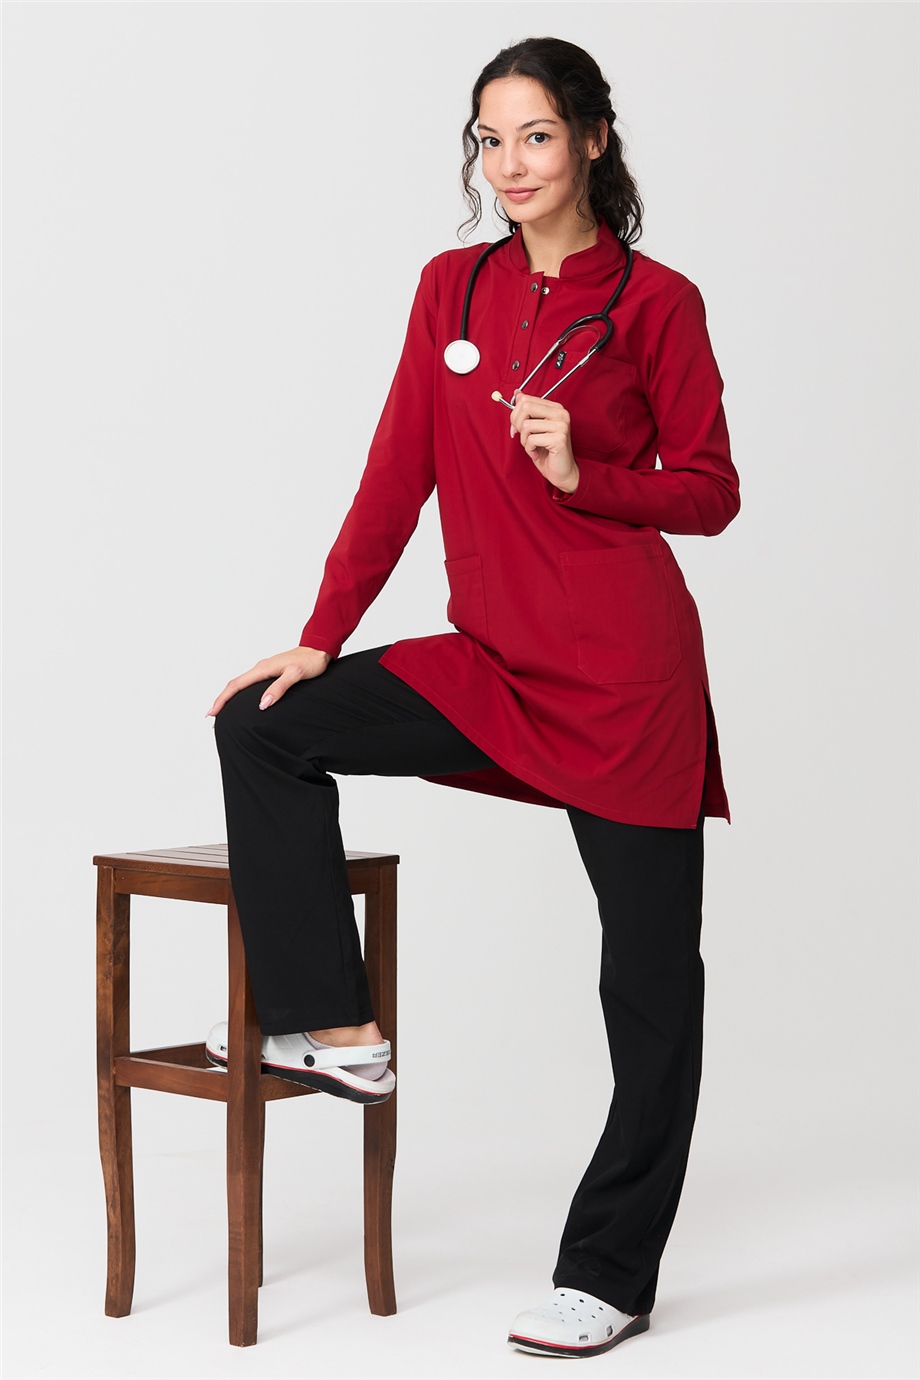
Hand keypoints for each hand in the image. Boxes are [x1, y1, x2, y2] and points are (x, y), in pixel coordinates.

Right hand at [207, 646, 330, 716]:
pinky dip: (240, 692)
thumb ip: (280, 688)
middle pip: (234, 685)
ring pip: (241, 684)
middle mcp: (260, 668)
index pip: (236, 685)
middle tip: (212, 717)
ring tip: (222, 711)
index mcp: (263, 669)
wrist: (319, 649)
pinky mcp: (270, 672)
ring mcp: (265, 669)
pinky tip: (242, 700)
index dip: (222, 699)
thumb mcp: (296, 675)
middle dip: (221, 700)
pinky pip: (249, 683)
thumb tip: (263, 703)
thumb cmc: (310, 661)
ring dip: (229, 697)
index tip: (212, 713)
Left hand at [508, 391, 578, 492]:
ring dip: (524, 441)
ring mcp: (561, 425)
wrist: (562, 472)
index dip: (515, 415)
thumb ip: (527, 411)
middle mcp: (560, 413)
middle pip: (525, 407)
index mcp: (555, 408)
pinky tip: (537, 454)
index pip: (526, 400)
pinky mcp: (559, 439)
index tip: (517, 428)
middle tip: (523, 438)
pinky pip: (531, 439)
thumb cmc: (547, 452)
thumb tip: (517, 394)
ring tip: (533, 447)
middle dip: (517, 424)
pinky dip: (529, 450)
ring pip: (526, 425)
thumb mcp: (534, 429)